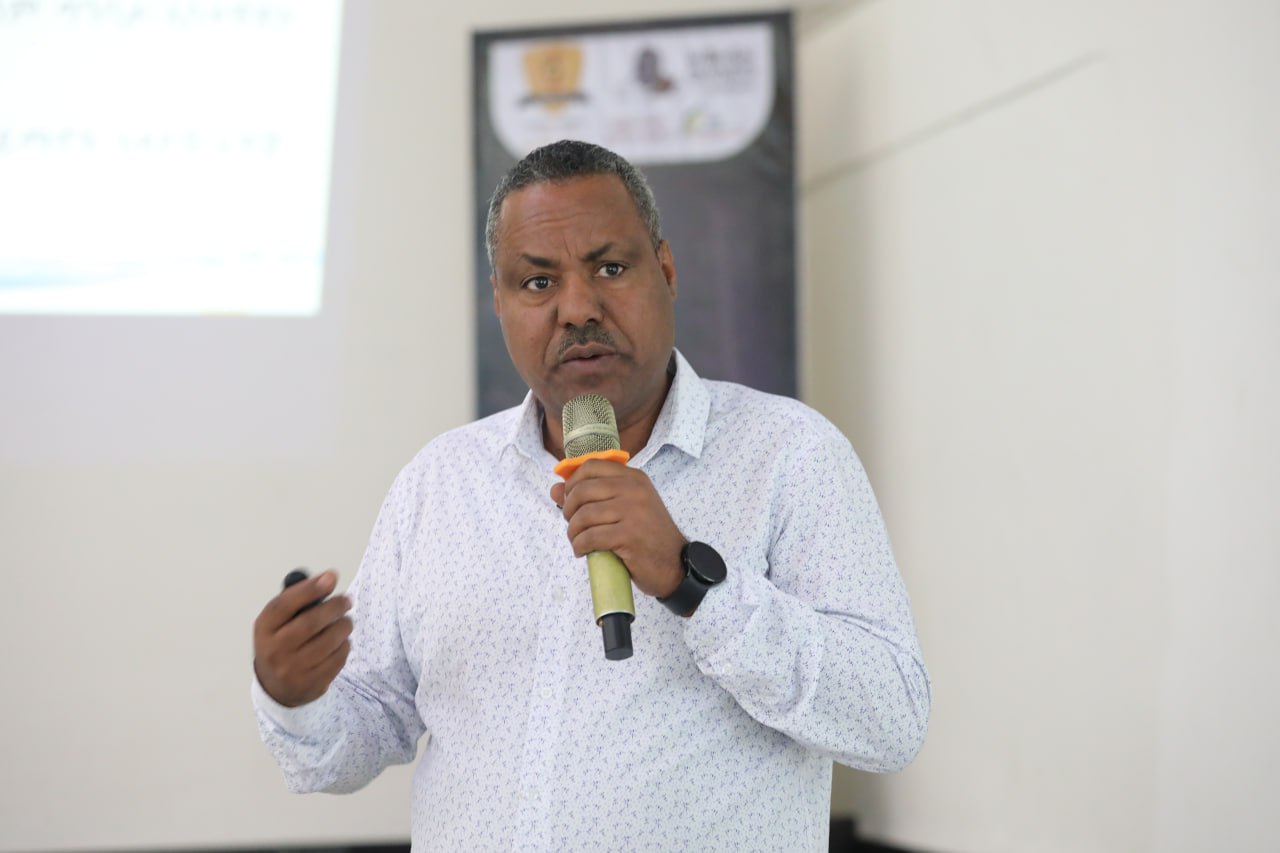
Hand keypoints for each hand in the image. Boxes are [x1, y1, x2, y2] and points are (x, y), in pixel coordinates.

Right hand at [252, 570, 352, 706]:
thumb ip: (297, 600)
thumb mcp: (277, 622)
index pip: (285, 605)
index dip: (310, 589)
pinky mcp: (312, 684)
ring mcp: (293, 670)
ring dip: (344, 626)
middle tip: (347, 600)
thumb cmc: (281, 643)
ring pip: (329, 641)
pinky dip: (345, 646)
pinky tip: (342, 642)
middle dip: (335, 607)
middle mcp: (274, 650)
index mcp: (264, 629)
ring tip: (346, 622)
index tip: (331, 577)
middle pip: (311, 622)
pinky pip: (338, 659)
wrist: (276, 687)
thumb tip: (327, 578)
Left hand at [550, 460, 684, 598]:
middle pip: (582, 490)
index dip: (572, 482)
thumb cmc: (647, 536)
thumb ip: (592, 495)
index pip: (591, 466)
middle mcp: (634, 489)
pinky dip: (580, 546)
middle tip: (574, 525)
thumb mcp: (624, 508)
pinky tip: (583, 552)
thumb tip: (554, 489)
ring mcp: (633, 511)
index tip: (570, 500)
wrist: (675, 564)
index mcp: (634, 478)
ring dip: (573, 532)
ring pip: (584, 515)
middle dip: (569, 510)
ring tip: (578, 541)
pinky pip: (590, 537)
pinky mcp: (629, 535)